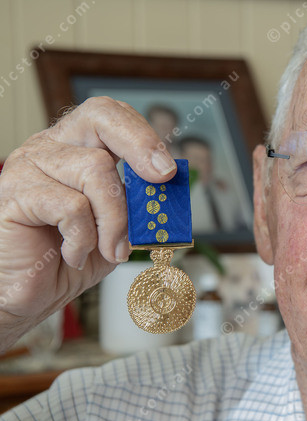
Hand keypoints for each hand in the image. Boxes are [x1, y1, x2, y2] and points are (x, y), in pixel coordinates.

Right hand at [0, 97, 176, 351]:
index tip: (169, 170)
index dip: (143, 135)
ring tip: (110, 249)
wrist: (25, 296)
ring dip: (115, 218)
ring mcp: (28, 167)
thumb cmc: (68, 259)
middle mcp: (50, 149)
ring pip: (95, 169)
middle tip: (162, 178)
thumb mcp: (117, 231)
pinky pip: (71, 206)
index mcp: (75, 149)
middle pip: (100, 118)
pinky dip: (84, 238)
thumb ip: (139, 208)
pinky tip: (75, 255)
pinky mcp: (14, 195)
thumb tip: (169, 194)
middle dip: (140, 145)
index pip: (109, 116)